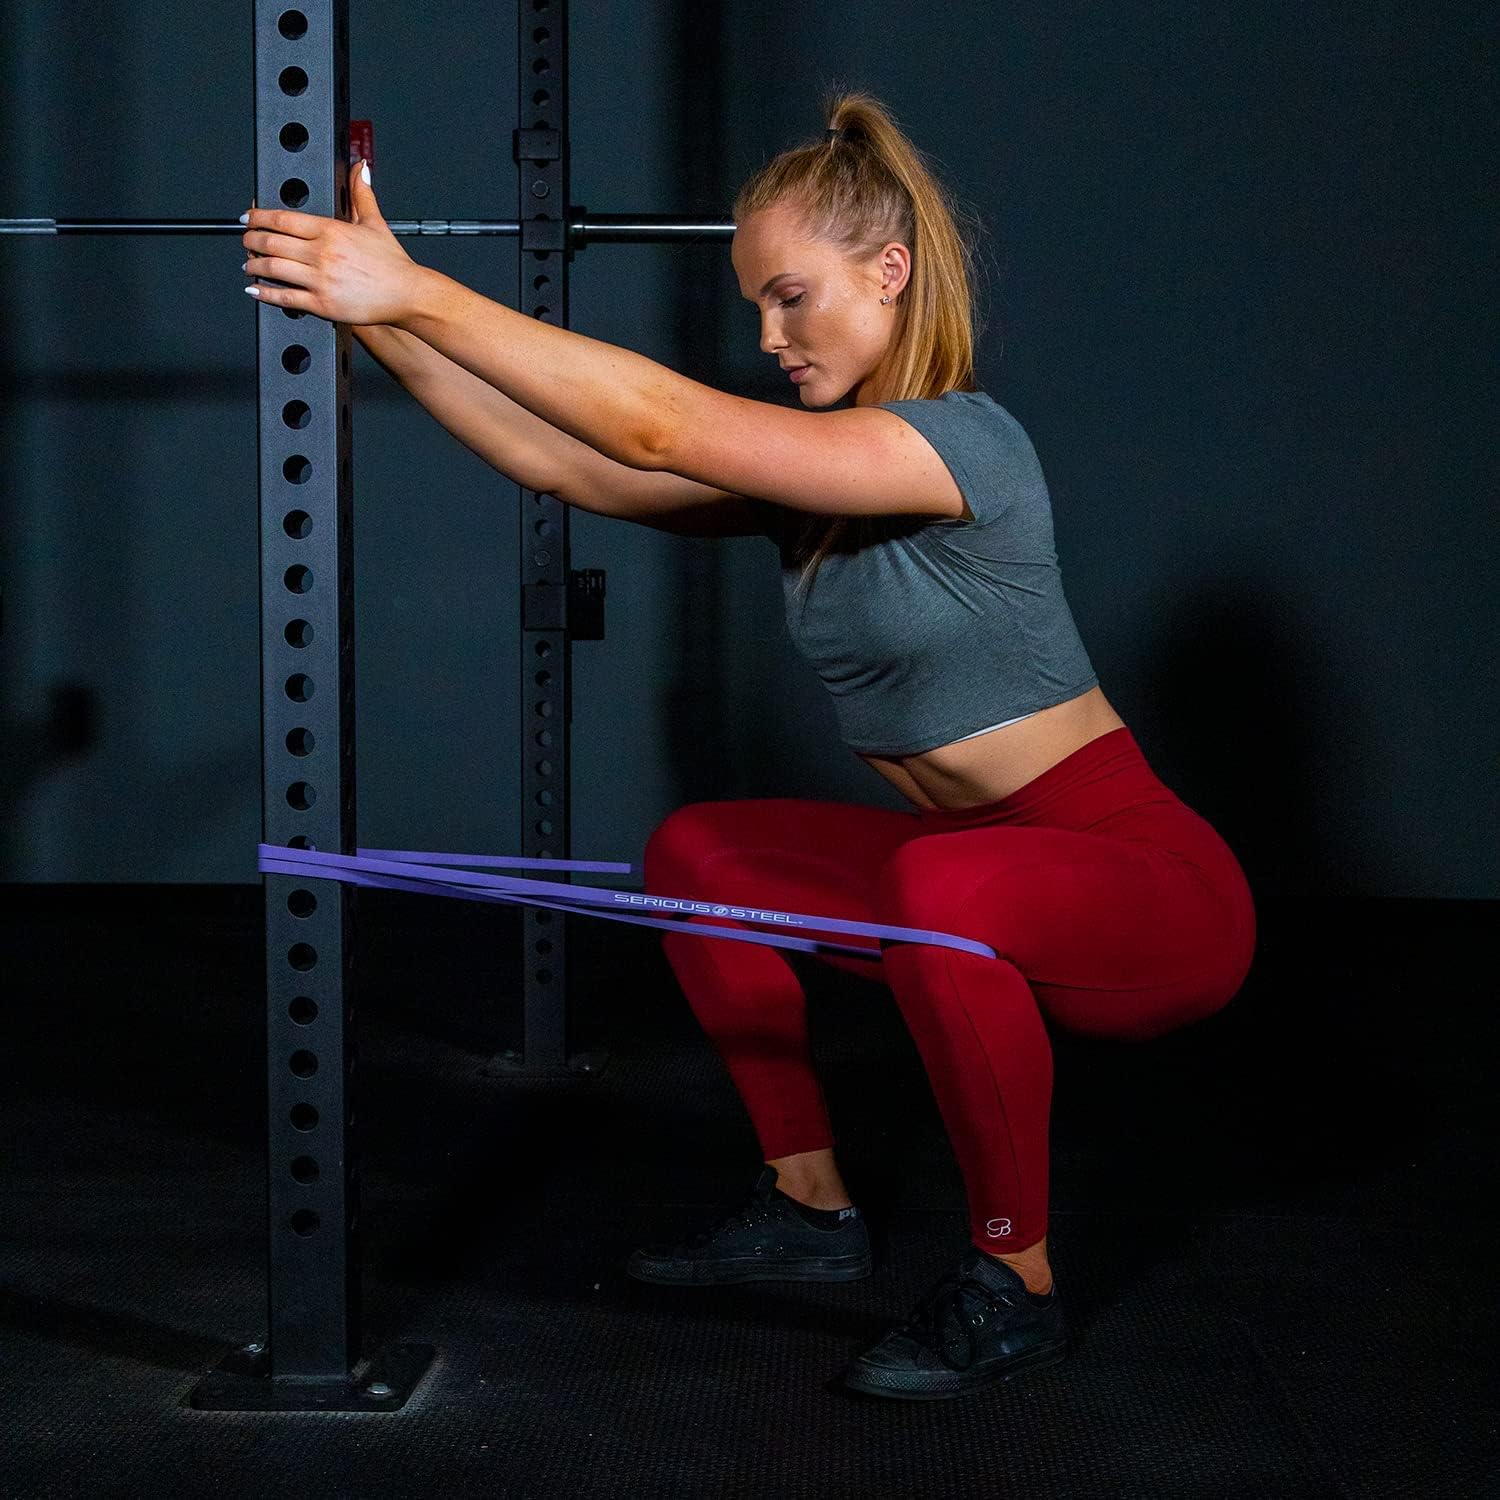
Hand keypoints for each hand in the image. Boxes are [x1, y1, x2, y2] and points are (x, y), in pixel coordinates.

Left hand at [241, 159, 419, 324]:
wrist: (408, 295)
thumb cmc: (393, 264)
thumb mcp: (375, 223)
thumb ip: (361, 193)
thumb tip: (360, 167)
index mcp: (331, 230)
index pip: (282, 219)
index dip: (257, 217)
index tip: (248, 218)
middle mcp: (322, 253)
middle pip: (271, 242)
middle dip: (251, 240)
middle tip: (246, 241)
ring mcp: (321, 280)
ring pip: (273, 269)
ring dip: (254, 265)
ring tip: (249, 264)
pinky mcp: (323, 304)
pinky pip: (285, 297)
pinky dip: (265, 293)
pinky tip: (255, 290)